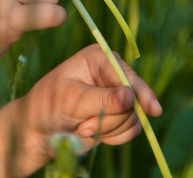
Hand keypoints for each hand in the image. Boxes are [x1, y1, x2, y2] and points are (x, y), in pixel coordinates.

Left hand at [13, 45, 162, 162]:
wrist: (40, 130)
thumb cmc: (50, 106)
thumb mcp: (72, 100)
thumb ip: (102, 99)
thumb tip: (130, 97)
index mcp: (99, 57)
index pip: (126, 75)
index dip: (139, 92)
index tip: (152, 109)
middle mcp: (112, 72)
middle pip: (134, 98)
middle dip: (111, 117)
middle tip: (83, 127)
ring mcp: (118, 94)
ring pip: (134, 116)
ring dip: (109, 129)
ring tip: (82, 127)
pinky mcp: (120, 114)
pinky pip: (132, 129)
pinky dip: (114, 136)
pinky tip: (95, 132)